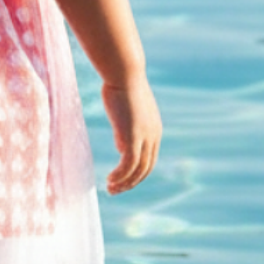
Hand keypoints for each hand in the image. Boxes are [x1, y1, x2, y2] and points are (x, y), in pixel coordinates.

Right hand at [101, 79, 160, 194]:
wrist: (124, 74)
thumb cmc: (121, 86)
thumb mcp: (126, 112)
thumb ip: (125, 131)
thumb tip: (121, 148)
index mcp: (154, 130)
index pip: (149, 159)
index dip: (136, 172)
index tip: (121, 179)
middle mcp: (153, 136)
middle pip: (146, 169)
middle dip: (131, 182)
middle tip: (115, 190)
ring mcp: (145, 137)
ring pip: (138, 170)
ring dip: (124, 183)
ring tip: (110, 188)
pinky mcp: (133, 137)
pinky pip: (128, 165)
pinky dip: (120, 175)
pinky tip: (109, 179)